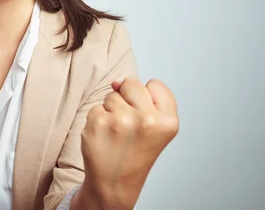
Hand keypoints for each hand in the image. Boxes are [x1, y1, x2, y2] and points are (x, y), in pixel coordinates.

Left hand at [80, 78, 178, 208]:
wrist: (115, 182)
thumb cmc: (136, 152)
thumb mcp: (156, 127)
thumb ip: (145, 99)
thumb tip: (115, 82)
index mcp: (168, 121)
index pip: (155, 84)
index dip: (148, 98)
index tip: (147, 119)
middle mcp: (147, 119)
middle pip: (131, 83)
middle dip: (128, 99)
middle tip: (130, 125)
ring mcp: (121, 120)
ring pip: (112, 94)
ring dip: (112, 110)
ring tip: (118, 133)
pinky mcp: (98, 122)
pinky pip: (96, 106)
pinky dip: (98, 118)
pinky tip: (104, 136)